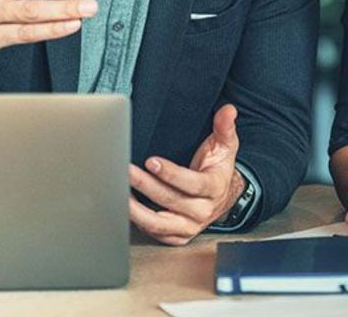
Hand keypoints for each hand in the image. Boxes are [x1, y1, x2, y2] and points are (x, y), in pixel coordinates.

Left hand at [128, 104, 243, 244]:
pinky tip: (125, 208)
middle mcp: (202, 211)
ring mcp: (189, 227)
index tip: (151, 162)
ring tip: (119, 193)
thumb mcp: (226, 146)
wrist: (222, 196)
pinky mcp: (177, 237)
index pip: (192, 184)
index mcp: (214, 188)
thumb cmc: (218, 168)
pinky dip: (138, 222)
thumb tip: (228, 110)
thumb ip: (225, 127)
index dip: (171, 174)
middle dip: (145, 185)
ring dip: (136, 210)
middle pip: (170, 200)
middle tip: (126, 171)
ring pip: (159, 223)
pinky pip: (155, 233)